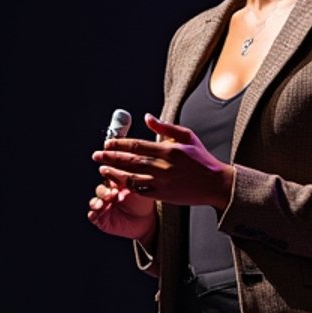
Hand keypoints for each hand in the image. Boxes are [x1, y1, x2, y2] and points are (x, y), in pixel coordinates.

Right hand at [87, 161, 158, 241]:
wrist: (145, 221)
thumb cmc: (142, 203)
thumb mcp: (137, 189)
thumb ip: (127, 181)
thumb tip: (116, 171)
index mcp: (115, 184)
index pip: (106, 179)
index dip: (106, 178)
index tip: (112, 181)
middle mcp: (107, 194)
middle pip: (100, 190)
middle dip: (102, 191)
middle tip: (111, 194)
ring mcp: (104, 207)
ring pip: (94, 202)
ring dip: (96, 202)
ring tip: (101, 204)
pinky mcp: (101, 219)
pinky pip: (92, 216)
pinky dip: (93, 214)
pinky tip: (96, 213)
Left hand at [91, 113, 233, 210]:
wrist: (215, 184)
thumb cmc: (202, 159)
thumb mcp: (187, 136)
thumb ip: (165, 127)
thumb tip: (147, 117)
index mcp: (168, 149)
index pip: (136, 145)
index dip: (119, 144)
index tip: (107, 143)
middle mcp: (163, 165)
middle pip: (130, 160)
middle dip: (110, 158)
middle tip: (96, 156)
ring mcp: (162, 182)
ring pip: (131, 177)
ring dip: (114, 174)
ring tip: (102, 170)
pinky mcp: (163, 195)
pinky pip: (140, 191)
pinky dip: (127, 187)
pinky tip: (117, 184)